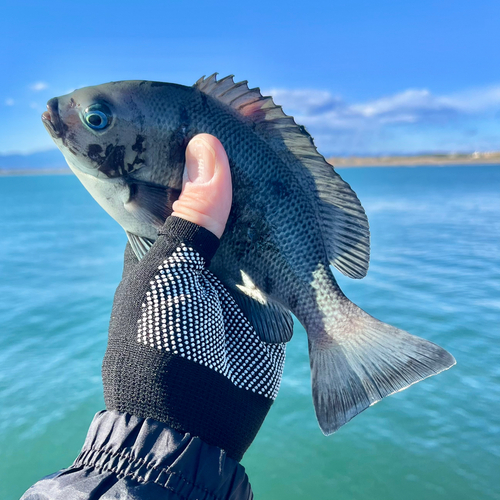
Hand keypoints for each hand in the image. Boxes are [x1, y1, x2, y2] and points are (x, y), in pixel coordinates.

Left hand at [102, 134, 286, 460]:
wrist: (191, 423)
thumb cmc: (160, 344)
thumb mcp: (167, 272)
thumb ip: (192, 216)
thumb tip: (208, 147)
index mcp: (164, 237)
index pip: (187, 177)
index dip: (209, 145)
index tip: (237, 111)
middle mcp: (201, 249)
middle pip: (231, 195)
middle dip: (253, 163)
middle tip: (276, 125)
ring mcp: (238, 272)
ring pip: (263, 223)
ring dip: (281, 196)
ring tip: (301, 153)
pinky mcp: (270, 297)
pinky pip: (288, 261)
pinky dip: (303, 238)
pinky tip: (316, 207)